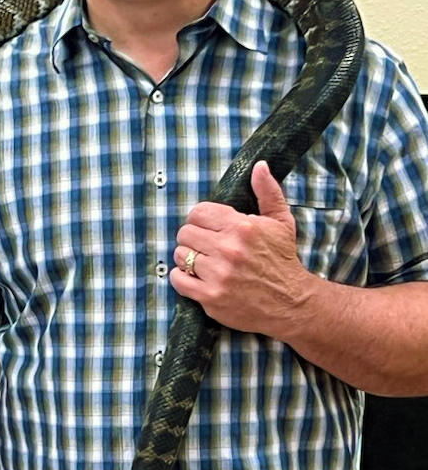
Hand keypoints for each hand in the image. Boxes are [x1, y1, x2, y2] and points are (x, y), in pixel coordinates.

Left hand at [169, 160, 314, 336]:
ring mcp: (218, 275)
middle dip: (193, 238)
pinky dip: (182, 278)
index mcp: (242, 227)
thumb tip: (259, 166)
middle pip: (185, 233)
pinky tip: (196, 277)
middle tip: (205, 246)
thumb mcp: (281, 222)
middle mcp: (228, 249)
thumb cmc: (283, 260)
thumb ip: (268, 192)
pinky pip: (178, 280)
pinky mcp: (211, 297)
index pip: (198, 212)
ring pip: (180, 255)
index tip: (209, 228)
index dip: (201, 219)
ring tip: (203, 262)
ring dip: (187, 258)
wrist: (291, 303)